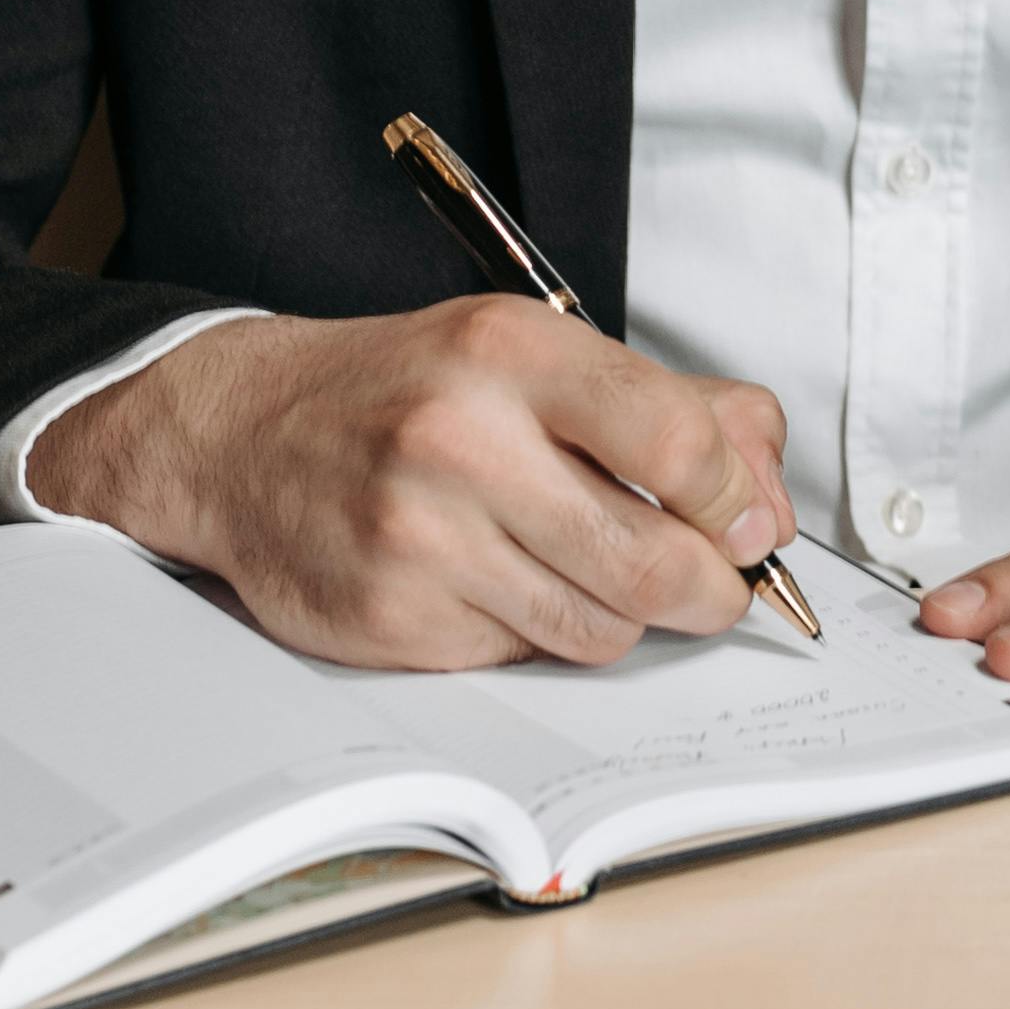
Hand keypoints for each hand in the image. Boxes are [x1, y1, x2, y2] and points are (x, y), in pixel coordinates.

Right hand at [29, 295, 796, 669]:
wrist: (240, 436)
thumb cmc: (406, 392)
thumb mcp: (534, 350)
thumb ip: (674, 406)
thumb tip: (769, 497)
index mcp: (510, 350)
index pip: (678, 440)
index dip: (738, 498)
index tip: (748, 521)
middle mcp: (459, 441)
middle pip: (654, 561)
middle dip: (710, 589)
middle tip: (712, 584)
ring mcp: (419, 538)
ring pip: (601, 629)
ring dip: (622, 614)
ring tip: (587, 568)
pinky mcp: (393, 620)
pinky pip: (524, 657)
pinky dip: (537, 633)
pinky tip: (499, 583)